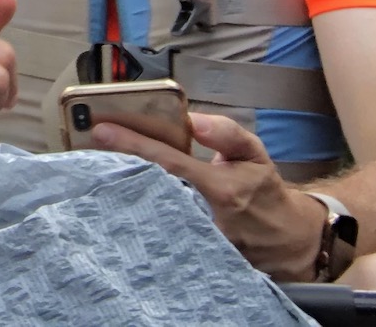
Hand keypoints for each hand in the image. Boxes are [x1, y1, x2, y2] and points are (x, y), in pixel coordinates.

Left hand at [92, 111, 323, 278]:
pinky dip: (137, 212)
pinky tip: (118, 198)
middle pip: (150, 190)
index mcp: (221, 189)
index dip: (134, 145)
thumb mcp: (256, 154)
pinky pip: (158, 231)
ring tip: (97, 169)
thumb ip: (227, 133)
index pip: (169, 163)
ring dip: (122, 190)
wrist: (286, 240)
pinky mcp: (191, 254)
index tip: (101, 130)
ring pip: (150, 212)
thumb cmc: (264, 192)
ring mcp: (197, 240)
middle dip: (117, 169)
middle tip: (89, 150)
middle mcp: (205, 218)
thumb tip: (194, 120)